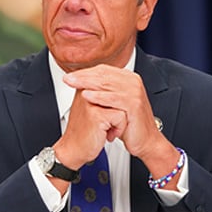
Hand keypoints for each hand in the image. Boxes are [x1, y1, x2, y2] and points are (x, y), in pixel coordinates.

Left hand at [63, 64, 178, 174]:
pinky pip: (114, 98)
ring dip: (87, 83)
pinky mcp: (134, 104)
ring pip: (107, 84)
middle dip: (83, 76)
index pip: (103, 70)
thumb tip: (82, 82)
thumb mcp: (112, 104)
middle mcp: (133, 81)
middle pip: (104, 75)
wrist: (144, 141)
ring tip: (72, 84)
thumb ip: (102, 91)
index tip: (69, 77)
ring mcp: (135, 92)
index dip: (84, 72)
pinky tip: (86, 95)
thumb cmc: (127, 125)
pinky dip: (99, 96)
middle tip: (67, 79)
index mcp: (127, 78)